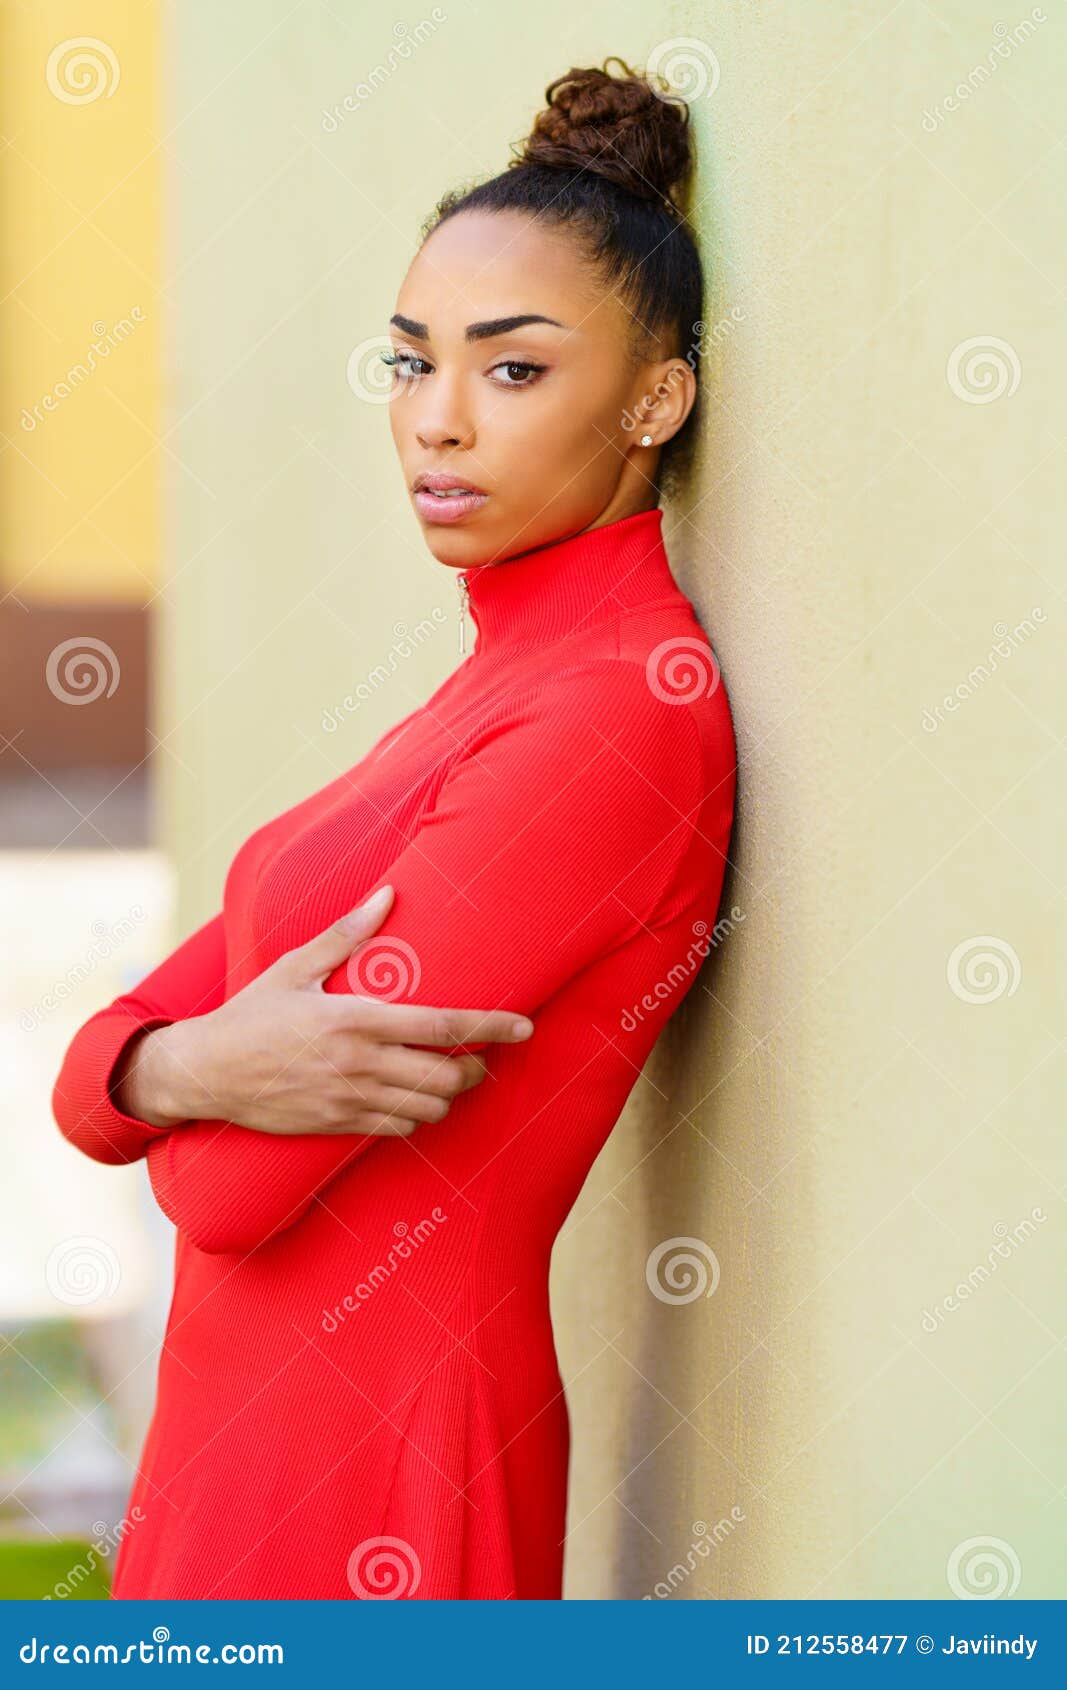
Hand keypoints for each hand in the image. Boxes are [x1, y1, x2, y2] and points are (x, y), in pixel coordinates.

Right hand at [112, 885, 533, 1136]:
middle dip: (474, 1069)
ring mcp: (348, 1100)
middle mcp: (359, 1064)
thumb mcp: (295, 967)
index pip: (443, 1027)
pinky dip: (415, 1117)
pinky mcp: (337, 1126)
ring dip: (447, 1096)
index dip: (491, 1028)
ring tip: (448, 1078)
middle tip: (480, 1057)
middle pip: (445, 1076)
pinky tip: (411, 1100)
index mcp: (356, 1019)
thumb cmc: (252, 1014)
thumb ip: (347, 934)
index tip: (524, 1027)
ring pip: (427, 1109)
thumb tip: (388, 895)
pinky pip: (397, 1130)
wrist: (206, 1073)